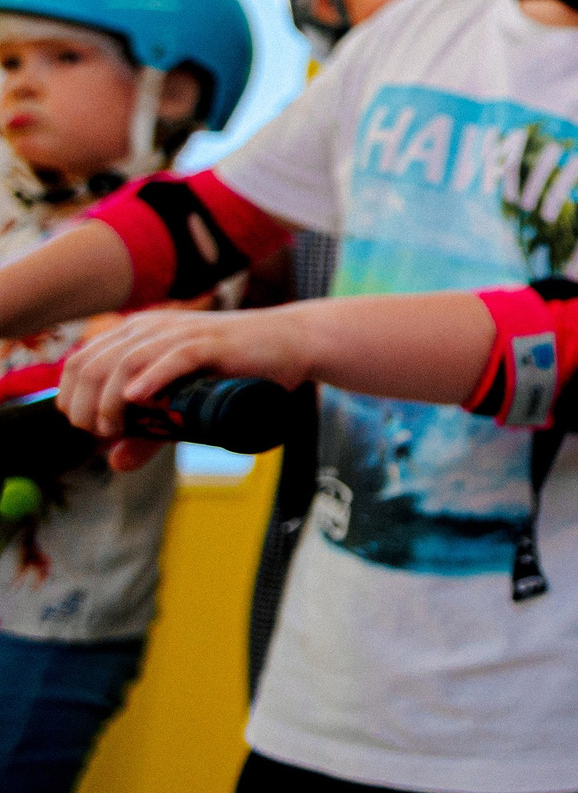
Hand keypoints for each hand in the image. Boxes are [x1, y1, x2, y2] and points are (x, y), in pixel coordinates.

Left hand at [55, 306, 313, 470]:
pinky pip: (175, 356)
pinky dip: (152, 378)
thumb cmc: (236, 371)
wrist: (292, 344)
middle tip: (103, 435)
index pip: (78, 363)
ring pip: (125, 363)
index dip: (71, 400)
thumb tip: (114, 463)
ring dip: (110, 401)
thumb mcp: (183, 404)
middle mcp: (152, 328)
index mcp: (137, 334)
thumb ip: (149, 431)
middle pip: (93, 365)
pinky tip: (138, 398)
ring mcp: (182, 333)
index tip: (91, 430)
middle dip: (86, 407)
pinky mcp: (213, 343)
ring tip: (116, 429)